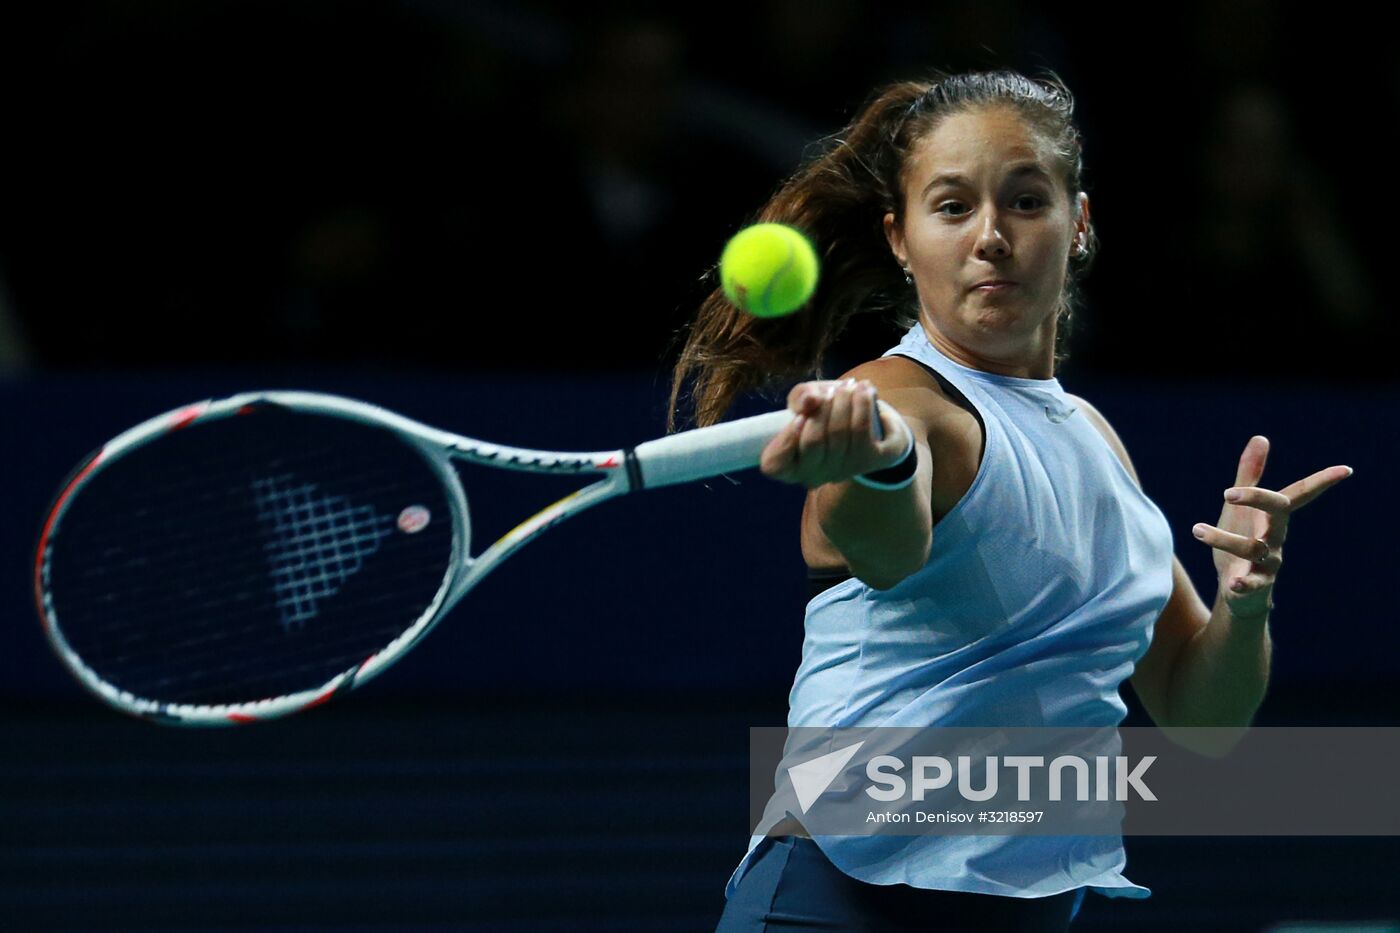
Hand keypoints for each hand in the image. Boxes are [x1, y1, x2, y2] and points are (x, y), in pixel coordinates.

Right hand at [760, 378, 911, 487]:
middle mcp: (813, 476)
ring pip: (841, 433)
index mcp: (787, 466)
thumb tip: (810, 400)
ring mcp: (842, 472)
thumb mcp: (805, 400)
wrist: (864, 422)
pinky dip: (865, 405)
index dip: (787, 438)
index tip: (800, 415)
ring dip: (846, 401)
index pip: (775, 463)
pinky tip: (866, 392)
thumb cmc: (823, 412)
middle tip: (833, 390)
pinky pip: (865, 431)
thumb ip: (800, 397)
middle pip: (813, 441)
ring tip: (851, 386)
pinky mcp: (871, 462)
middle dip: (823, 408)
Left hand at [1190, 435, 1352, 619]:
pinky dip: (1244, 583)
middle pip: (1278, 511)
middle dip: (1258, 497)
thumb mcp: (1239, 506)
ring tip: (1197, 530)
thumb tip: (1261, 437)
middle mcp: (1276, 536)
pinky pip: (1254, 583)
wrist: (1238, 589)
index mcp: (1274, 515)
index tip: (1346, 469)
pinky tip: (1234, 583)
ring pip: (1254, 547)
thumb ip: (1249, 475)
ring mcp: (1269, 561)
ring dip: (1223, 539)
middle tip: (1228, 492)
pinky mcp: (1256, 583)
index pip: (1300, 493)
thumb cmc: (1242, 539)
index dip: (1322, 481)